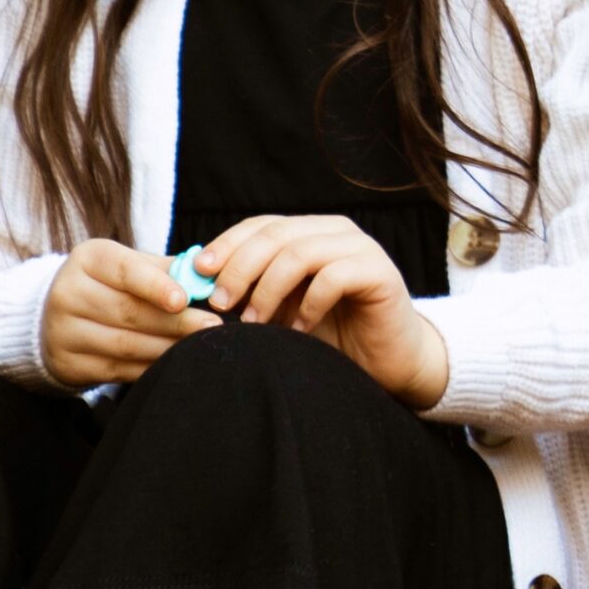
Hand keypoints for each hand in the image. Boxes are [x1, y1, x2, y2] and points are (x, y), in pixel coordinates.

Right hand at [40, 238, 211, 386]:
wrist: (56, 317)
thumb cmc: (107, 285)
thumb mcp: (129, 266)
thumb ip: (166, 270)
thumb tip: (205, 278)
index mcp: (88, 259)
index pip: (124, 270)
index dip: (155, 286)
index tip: (184, 299)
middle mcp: (69, 293)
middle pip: (128, 311)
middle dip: (174, 322)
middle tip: (210, 327)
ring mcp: (64, 331)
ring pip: (124, 345)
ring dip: (166, 348)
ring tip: (198, 347)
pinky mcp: (68, 364)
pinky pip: (117, 370)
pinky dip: (149, 368)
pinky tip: (174, 364)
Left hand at [198, 213, 449, 408]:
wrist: (390, 362)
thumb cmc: (333, 336)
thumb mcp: (284, 310)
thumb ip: (254, 291)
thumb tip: (200, 282)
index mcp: (311, 232)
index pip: (261, 225)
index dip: (227, 244)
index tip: (198, 271)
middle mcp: (335, 231)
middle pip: (275, 235)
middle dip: (240, 268)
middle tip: (220, 302)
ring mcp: (361, 248)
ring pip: (300, 253)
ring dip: (268, 289)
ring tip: (255, 323)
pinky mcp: (380, 272)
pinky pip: (333, 277)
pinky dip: (308, 304)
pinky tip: (299, 329)